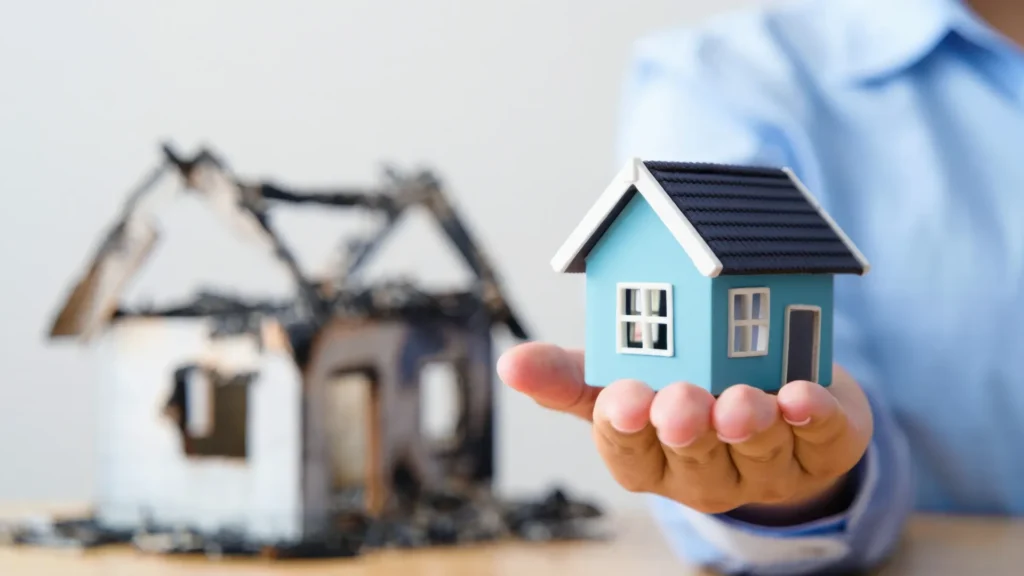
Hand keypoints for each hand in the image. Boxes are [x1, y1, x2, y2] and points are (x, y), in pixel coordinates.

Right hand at [497, 342, 872, 516]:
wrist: (775, 398)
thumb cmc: (682, 388)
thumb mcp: (621, 382)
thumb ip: (569, 377)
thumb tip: (508, 363)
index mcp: (649, 457)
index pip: (629, 451)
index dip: (626, 428)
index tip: (625, 398)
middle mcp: (704, 472)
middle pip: (693, 459)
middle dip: (687, 430)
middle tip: (680, 403)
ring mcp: (766, 467)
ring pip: (756, 451)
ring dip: (749, 425)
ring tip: (742, 400)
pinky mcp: (822, 448)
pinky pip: (821, 441)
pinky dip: (812, 419)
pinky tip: (800, 396)